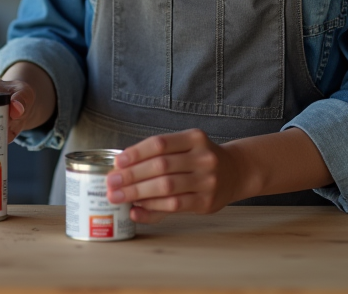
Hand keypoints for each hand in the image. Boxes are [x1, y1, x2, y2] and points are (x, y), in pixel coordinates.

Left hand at [104, 129, 244, 223]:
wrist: (236, 172)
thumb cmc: (200, 160)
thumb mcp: (186, 148)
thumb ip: (158, 158)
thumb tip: (121, 172)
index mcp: (194, 138)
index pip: (160, 143)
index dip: (136, 153)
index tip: (117, 162)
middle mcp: (203, 157)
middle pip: (161, 166)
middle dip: (132, 176)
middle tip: (111, 183)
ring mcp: (207, 180)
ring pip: (166, 187)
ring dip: (138, 193)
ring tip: (118, 196)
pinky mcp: (207, 202)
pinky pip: (175, 206)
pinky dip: (153, 207)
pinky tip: (137, 209)